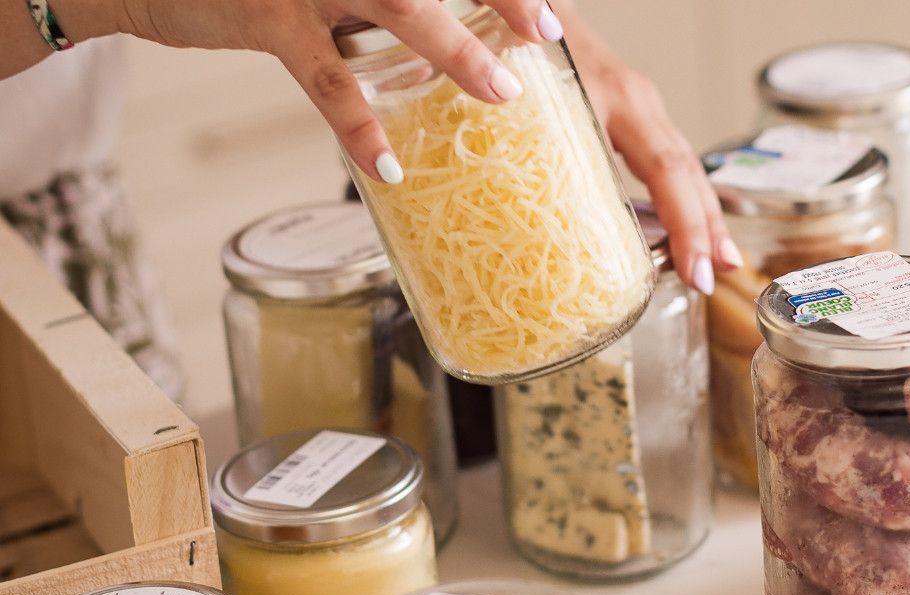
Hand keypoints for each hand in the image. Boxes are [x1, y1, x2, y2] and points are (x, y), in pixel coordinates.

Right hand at [44, 0, 561, 183]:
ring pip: (395, 4)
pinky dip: (358, 127)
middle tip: (546, 31)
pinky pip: (323, 79)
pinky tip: (386, 166)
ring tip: (501, 93)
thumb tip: (449, 45)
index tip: (546, 10)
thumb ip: (382, 3)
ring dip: (453, 48)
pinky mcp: (265, 17)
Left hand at [550, 0, 740, 294]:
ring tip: (715, 262)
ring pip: (682, 167)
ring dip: (701, 217)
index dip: (687, 225)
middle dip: (707, 229)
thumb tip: (526, 226)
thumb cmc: (522, 43)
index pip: (668, 171)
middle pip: (687, 173)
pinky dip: (679, 197)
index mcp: (618, 101)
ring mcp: (639, 107)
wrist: (524, 8)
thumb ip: (533, 154)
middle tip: (717, 276)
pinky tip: (685, 229)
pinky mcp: (629, 112)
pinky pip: (666, 159)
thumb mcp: (528, 102)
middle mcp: (639, 103)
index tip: (697, 269)